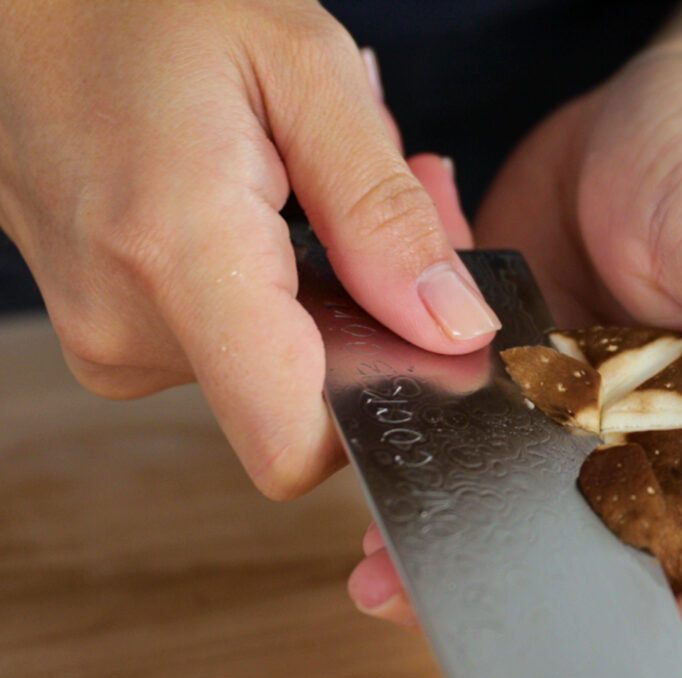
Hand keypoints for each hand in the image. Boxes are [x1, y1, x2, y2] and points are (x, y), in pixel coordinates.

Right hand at [0, 1, 496, 498]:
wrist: (22, 7)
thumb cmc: (145, 9)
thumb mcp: (302, 70)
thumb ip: (383, 213)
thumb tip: (452, 328)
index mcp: (178, 256)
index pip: (292, 445)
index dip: (380, 415)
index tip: (427, 343)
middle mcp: (128, 323)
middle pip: (312, 392)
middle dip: (383, 306)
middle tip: (407, 188)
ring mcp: (111, 337)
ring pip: (280, 363)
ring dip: (338, 280)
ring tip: (328, 172)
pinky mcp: (112, 331)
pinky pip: (234, 341)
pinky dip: (284, 282)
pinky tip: (284, 201)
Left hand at [347, 53, 681, 677]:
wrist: (642, 108)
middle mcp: (661, 431)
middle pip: (614, 543)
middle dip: (544, 594)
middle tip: (460, 626)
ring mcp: (583, 409)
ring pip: (526, 502)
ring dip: (462, 534)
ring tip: (383, 569)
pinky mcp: (520, 373)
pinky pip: (473, 429)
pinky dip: (426, 448)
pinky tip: (372, 457)